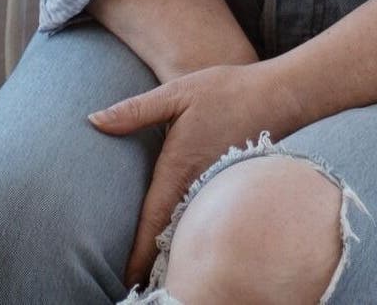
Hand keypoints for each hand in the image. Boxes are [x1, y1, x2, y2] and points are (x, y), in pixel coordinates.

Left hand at [87, 59, 317, 288]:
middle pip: (172, 234)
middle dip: (154, 261)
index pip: (153, 220)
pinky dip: (193, 233)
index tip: (129, 278)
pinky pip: (207, 216)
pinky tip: (186, 243)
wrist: (281, 95)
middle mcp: (198, 186)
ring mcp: (218, 189)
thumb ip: (135, 111)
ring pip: (191, 229)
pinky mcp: (231, 186)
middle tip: (136, 285)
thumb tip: (94, 120)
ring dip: (174, 250)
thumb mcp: (177, 94)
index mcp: (179, 168)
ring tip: (155, 274)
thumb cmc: (226, 92)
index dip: (139, 253)